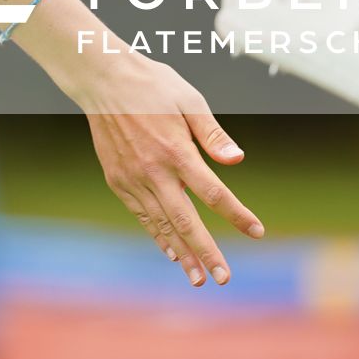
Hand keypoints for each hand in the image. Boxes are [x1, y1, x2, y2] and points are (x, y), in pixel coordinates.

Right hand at [71, 53, 263, 286]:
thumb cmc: (152, 85)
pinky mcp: (117, 179)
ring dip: (182, 253)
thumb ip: (212, 134)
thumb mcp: (189, 100)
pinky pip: (141, 214)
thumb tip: (237, 160)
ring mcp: (132, 178)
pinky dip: (157, 234)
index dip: (237, 214)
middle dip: (206, 252)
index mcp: (176, 151)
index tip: (256, 231)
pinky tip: (170, 252)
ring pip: (161, 224)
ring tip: (198, 277)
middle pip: (185, 221)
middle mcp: (153, 171)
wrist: (102, 79)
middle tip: (224, 279)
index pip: (214, 193)